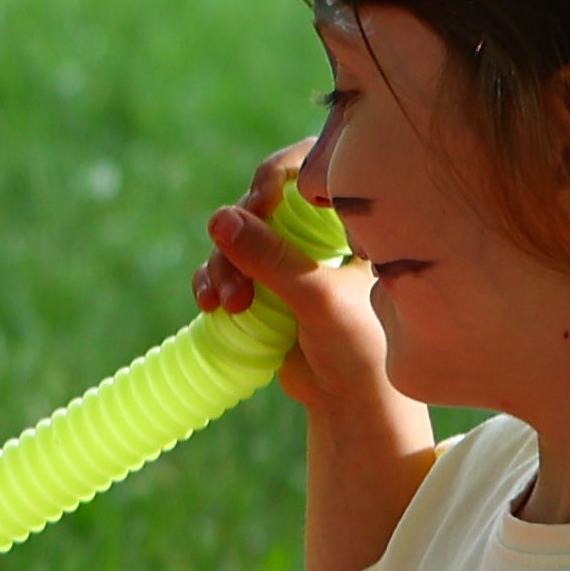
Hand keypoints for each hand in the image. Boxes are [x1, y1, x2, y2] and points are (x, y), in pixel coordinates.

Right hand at [198, 140, 389, 415]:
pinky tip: (210, 305)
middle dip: (239, 236)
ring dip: (222, 267)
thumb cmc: (360, 346)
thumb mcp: (317, 297)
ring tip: (228, 305)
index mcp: (347, 220)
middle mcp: (317, 231)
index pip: (309, 167)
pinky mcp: (263, 286)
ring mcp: (287, 259)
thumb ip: (270, 257)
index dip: (276, 176)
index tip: (259, 203)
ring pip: (235, 238)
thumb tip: (218, 218)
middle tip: (237, 269)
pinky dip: (211, 282)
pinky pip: (223, 269)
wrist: (351, 403)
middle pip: (260, 204)